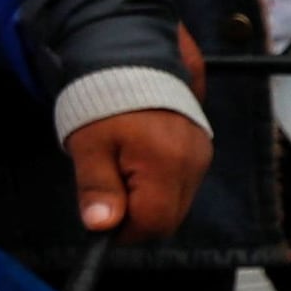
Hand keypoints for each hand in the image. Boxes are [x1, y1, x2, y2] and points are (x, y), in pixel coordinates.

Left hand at [67, 107, 207, 239]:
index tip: (103, 222)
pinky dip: (160, 183)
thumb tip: (101, 226)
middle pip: (169, 218)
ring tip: (121, 167)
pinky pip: (182, 182)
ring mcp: (201, 155)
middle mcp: (193, 163)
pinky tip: (138, 161)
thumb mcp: (89, 146)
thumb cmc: (103, 102)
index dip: (125, 231)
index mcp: (166, 163)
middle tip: (109, 192)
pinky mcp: (201, 148)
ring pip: (176, 202)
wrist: (128, 59)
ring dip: (148, 199)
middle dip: (137, 216)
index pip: (154, 223)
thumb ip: (97, 187)